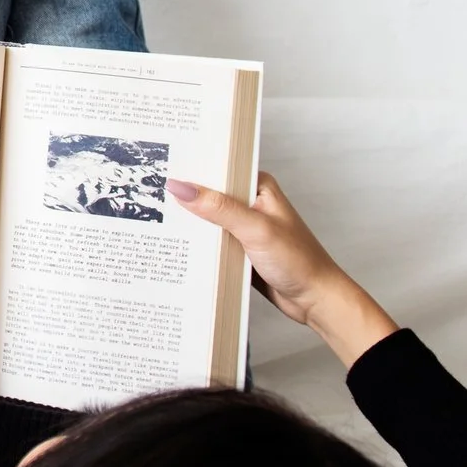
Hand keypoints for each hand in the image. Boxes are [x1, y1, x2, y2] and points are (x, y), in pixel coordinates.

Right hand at [169, 172, 398, 367]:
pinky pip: (212, 243)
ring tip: (155, 221)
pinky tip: (178, 248)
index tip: (162, 166)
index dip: (193, 168)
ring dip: (190, 224)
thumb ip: (219, 208)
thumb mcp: (256, 229)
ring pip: (208, 221)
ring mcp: (244, 228)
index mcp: (258, 186)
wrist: (316, 300)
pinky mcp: (239, 250)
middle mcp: (250, 203)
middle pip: (209, 195)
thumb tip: (182, 188)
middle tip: (150, 194)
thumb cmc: (299, 261)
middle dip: (185, 198)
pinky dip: (198, 246)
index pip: (219, 169)